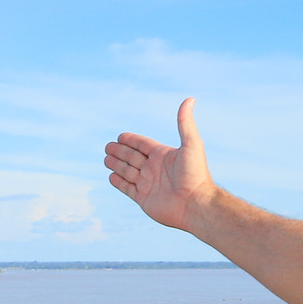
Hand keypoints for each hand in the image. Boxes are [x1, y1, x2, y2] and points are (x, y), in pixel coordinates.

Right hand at [103, 97, 216, 230]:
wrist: (195, 204)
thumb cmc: (195, 174)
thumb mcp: (191, 144)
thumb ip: (185, 122)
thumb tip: (190, 99)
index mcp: (163, 155)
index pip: (143, 144)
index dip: (131, 140)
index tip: (120, 136)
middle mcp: (154, 169)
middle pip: (132, 157)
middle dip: (120, 151)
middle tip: (108, 147)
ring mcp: (148, 184)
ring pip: (127, 172)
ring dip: (116, 165)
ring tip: (106, 159)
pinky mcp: (144, 199)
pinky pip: (128, 189)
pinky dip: (119, 182)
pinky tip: (111, 176)